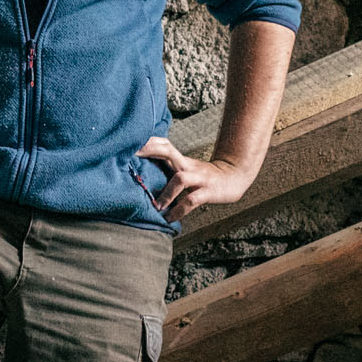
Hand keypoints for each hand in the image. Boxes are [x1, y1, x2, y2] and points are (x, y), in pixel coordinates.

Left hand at [135, 135, 251, 220]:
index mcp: (181, 160)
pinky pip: (191, 201)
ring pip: (180, 179)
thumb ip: (168, 168)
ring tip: (156, 206)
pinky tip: (169, 218)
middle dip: (149, 152)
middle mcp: (188, 165)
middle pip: (167, 152)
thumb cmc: (204, 175)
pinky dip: (179, 211)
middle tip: (130, 158)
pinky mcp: (207, 192)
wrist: (233, 177)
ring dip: (166, 193)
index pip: (163, 144)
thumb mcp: (186, 167)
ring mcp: (198, 178)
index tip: (127, 143)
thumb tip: (142, 171)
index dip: (147, 142)